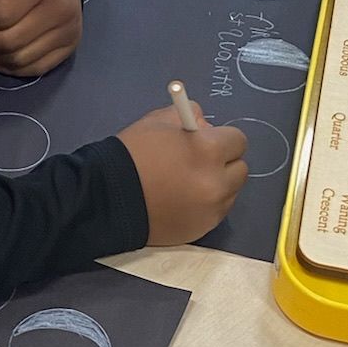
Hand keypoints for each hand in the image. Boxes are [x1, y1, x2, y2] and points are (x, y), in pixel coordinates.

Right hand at [117, 104, 248, 244]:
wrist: (107, 199)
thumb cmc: (132, 154)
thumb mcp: (159, 120)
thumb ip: (191, 117)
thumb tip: (207, 127)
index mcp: (209, 150)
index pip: (238, 140)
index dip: (221, 139)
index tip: (206, 142)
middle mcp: (217, 182)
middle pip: (240, 168)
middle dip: (224, 163)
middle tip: (198, 162)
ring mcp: (211, 209)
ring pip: (231, 192)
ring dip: (217, 185)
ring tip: (187, 183)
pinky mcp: (203, 229)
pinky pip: (217, 211)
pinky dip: (206, 205)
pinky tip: (182, 200)